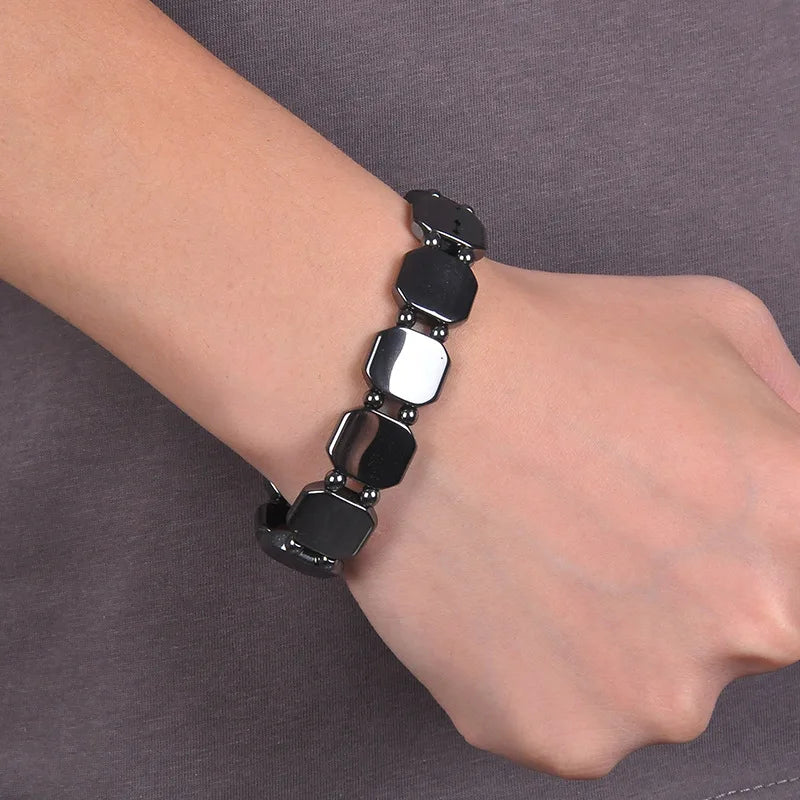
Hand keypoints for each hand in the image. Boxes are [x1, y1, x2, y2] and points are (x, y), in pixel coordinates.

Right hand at [343, 260, 799, 777]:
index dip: (739, 542)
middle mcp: (753, 631)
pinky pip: (564, 715)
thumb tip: (789, 480)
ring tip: (533, 551)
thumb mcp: (715, 323)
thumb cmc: (555, 344)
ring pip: (648, 685)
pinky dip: (533, 667)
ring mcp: (650, 699)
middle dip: (682, 587)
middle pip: (736, 636)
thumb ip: (787, 411)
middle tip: (597, 522)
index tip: (684, 525)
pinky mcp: (556, 734)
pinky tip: (496, 591)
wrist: (411, 391)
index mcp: (799, 528)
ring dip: (605, 636)